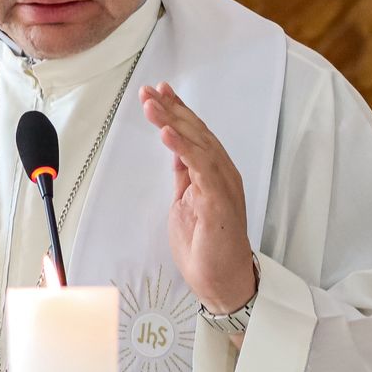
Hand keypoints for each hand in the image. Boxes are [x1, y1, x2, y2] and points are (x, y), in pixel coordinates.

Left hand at [141, 82, 256, 314]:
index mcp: (213, 172)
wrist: (222, 280)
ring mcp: (222, 186)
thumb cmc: (206, 244)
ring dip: (173, 122)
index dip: (178, 111)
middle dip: (171, 109)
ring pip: (198, 144)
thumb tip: (175, 150)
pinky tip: (167, 133)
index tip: (158, 92)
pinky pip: (201, 167)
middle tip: (148, 91)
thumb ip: (185, 175)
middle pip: (196, 132)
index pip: (195, 134)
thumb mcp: (186, 201)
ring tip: (152, 105)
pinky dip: (183, 148)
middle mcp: (222, 173)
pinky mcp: (219, 201)